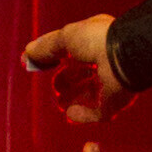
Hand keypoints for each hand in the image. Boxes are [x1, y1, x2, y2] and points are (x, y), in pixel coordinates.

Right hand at [25, 15, 125, 129]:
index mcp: (97, 40)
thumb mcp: (65, 37)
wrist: (124, 57)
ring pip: (92, 93)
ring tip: (60, 103)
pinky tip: (70, 114)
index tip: (39, 64)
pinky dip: (83, 114)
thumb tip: (28, 54)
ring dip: (75, 99)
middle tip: (56, 86)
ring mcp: (112, 82)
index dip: (57, 57)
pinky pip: (98, 111)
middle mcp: (106, 60)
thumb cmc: (98, 40)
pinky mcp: (114, 102)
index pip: (74, 50)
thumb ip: (46, 47)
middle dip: (68, 80)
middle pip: (84, 73)